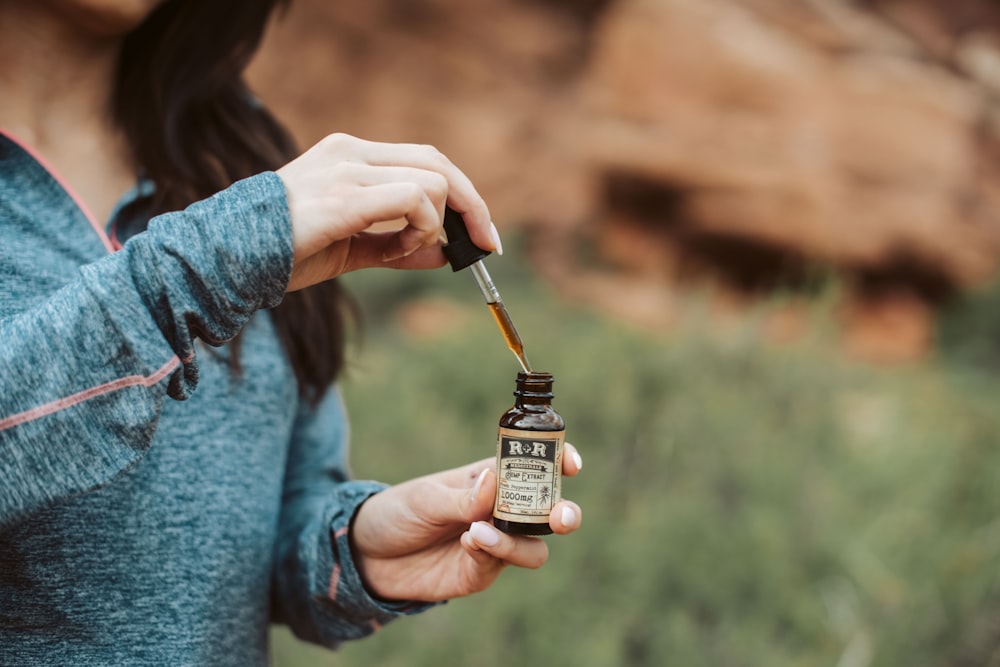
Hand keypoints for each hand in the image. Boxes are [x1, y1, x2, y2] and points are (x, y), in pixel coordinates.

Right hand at [275, 133, 498, 290]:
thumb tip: (446, 254)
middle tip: (486, 245)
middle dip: (473, 206)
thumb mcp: (354, 249)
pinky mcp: (344, 196)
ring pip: (431, 181)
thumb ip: (398, 247)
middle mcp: (351, 152)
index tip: (482, 233)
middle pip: (438, 162)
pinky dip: (422, 228)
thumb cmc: (285, 251)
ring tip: (407, 250)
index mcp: (350, 155)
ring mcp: (346, 169)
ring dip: (435, 224)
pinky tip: (402, 248)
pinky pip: (412, 200)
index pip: (425, 159)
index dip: (463, 194)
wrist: (230, 258)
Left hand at [349, 444, 583, 601]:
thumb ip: (464, 495)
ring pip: (534, 546)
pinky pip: (501, 564)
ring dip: (516, 541)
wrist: (367, 554)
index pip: (536, 466)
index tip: (572, 464)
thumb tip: (494, 479)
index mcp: (492, 477)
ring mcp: (495, 543)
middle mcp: (501, 510)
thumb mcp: (426, 497)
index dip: (560, 461)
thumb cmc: (399, 512)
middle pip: (550, 512)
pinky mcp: (481, 572)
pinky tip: (468, 542)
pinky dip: (490, 552)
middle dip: (564, 514)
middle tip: (560, 517)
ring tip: (479, 532)